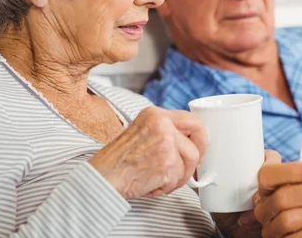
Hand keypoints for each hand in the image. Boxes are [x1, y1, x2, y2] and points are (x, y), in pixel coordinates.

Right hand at [88, 106, 205, 198]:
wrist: (101, 178)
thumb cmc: (119, 161)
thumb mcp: (142, 133)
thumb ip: (165, 132)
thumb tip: (192, 143)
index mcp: (155, 114)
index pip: (192, 119)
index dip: (199, 135)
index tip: (197, 147)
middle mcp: (162, 123)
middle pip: (199, 134)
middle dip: (199, 152)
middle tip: (193, 166)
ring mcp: (166, 142)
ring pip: (192, 160)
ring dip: (179, 175)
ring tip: (160, 179)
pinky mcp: (168, 163)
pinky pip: (180, 178)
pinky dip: (168, 187)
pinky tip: (151, 185)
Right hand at [253, 150, 301, 237]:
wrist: (286, 221)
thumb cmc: (293, 195)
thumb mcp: (291, 178)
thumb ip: (299, 170)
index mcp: (265, 186)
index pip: (269, 176)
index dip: (292, 172)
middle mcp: (264, 206)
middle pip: (282, 198)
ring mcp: (270, 226)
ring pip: (288, 219)